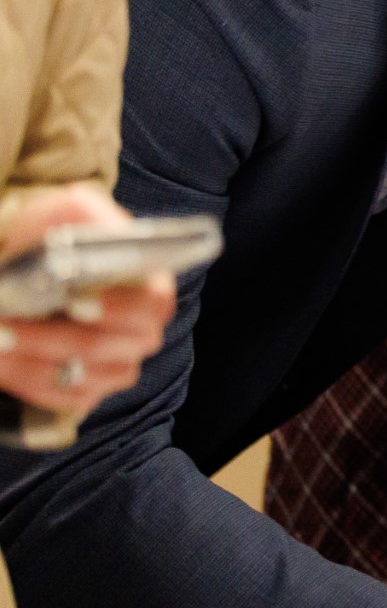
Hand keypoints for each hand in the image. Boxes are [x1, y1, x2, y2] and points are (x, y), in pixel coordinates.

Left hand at [0, 184, 175, 413]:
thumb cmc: (55, 236)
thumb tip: (92, 239)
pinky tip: (0, 360)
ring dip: (31, 360)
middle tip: (5, 325)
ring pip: (83, 376)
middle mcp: (143, 330)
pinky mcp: (90, 390)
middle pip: (109, 346)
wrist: (31, 266)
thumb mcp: (69, 209)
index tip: (74, 302)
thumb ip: (83, 211)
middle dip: (52, 338)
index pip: (151, 303)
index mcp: (151, 284)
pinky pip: (64, 398)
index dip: (118, 307)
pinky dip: (26, 381)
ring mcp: (119, 364)